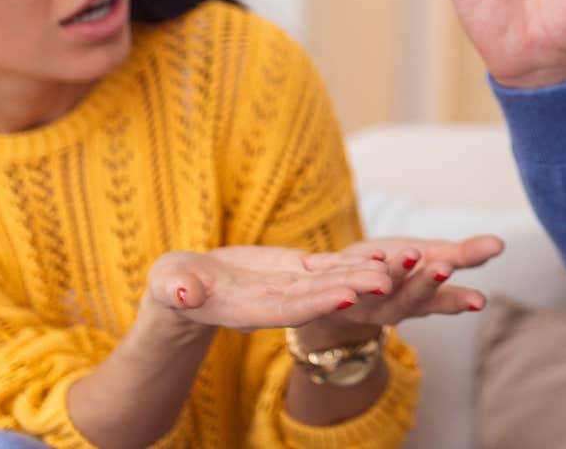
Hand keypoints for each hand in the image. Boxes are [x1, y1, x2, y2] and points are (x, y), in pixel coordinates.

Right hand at [145, 245, 392, 333]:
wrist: (188, 287)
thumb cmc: (174, 287)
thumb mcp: (170, 286)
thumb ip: (177, 291)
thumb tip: (185, 294)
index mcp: (247, 311)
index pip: (287, 309)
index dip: (317, 303)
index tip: (345, 296)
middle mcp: (277, 303)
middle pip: (319, 297)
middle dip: (352, 290)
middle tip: (387, 284)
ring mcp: (290, 288)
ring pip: (331, 281)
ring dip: (363, 276)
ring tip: (395, 268)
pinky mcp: (296, 270)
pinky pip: (329, 265)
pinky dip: (353, 261)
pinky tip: (381, 254)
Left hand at [292, 233, 506, 348]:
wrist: (343, 288)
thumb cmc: (397, 269)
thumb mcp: (433, 258)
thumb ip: (464, 255)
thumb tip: (501, 244)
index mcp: (424, 299)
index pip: (446, 302)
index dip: (461, 301)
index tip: (480, 301)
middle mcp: (399, 306)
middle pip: (416, 298)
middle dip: (429, 283)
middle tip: (444, 266)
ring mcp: (371, 302)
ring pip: (385, 291)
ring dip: (399, 272)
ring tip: (412, 253)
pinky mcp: (344, 293)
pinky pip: (353, 282)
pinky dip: (364, 268)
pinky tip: (374, 255)